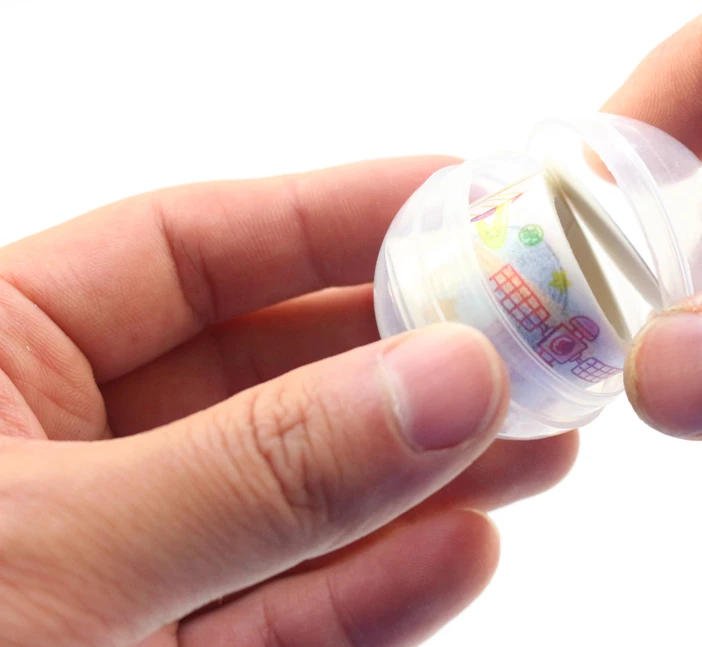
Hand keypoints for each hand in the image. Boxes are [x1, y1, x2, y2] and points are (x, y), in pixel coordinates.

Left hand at [0, 157, 577, 645]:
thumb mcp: (55, 557)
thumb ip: (263, 470)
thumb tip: (452, 378)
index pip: (190, 252)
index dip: (332, 217)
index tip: (458, 201)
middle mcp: (67, 453)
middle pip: (272, 372)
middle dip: (408, 356)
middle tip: (530, 337)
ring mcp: (127, 566)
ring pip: (300, 498)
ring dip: (425, 474)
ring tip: (539, 444)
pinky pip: (286, 614)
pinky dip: (377, 591)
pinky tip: (467, 548)